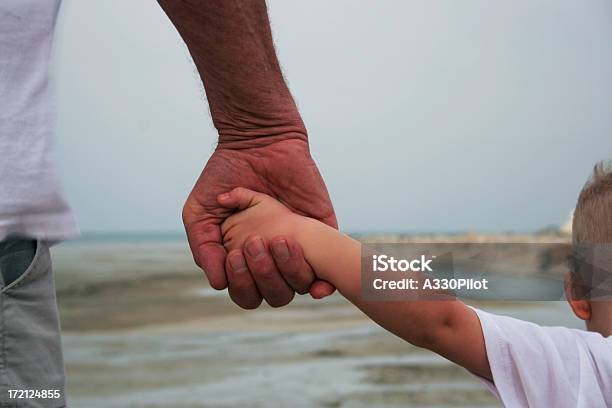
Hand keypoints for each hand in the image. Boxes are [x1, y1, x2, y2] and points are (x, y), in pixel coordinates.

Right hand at [183, 138, 336, 307]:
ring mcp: (298, 244)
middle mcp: (272, 256)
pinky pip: (329, 266)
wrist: (256, 140)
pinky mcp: (321, 229)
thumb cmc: (224, 174)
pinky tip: (319, 286)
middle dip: (263, 278)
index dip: (241, 284)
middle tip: (254, 245)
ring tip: (278, 243)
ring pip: (300, 285)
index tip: (235, 256)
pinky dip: (325, 284)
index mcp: (244, 256)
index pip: (247, 291)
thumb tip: (219, 284)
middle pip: (274, 294)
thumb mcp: (200, 212)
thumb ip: (204, 248)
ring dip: (290, 275)